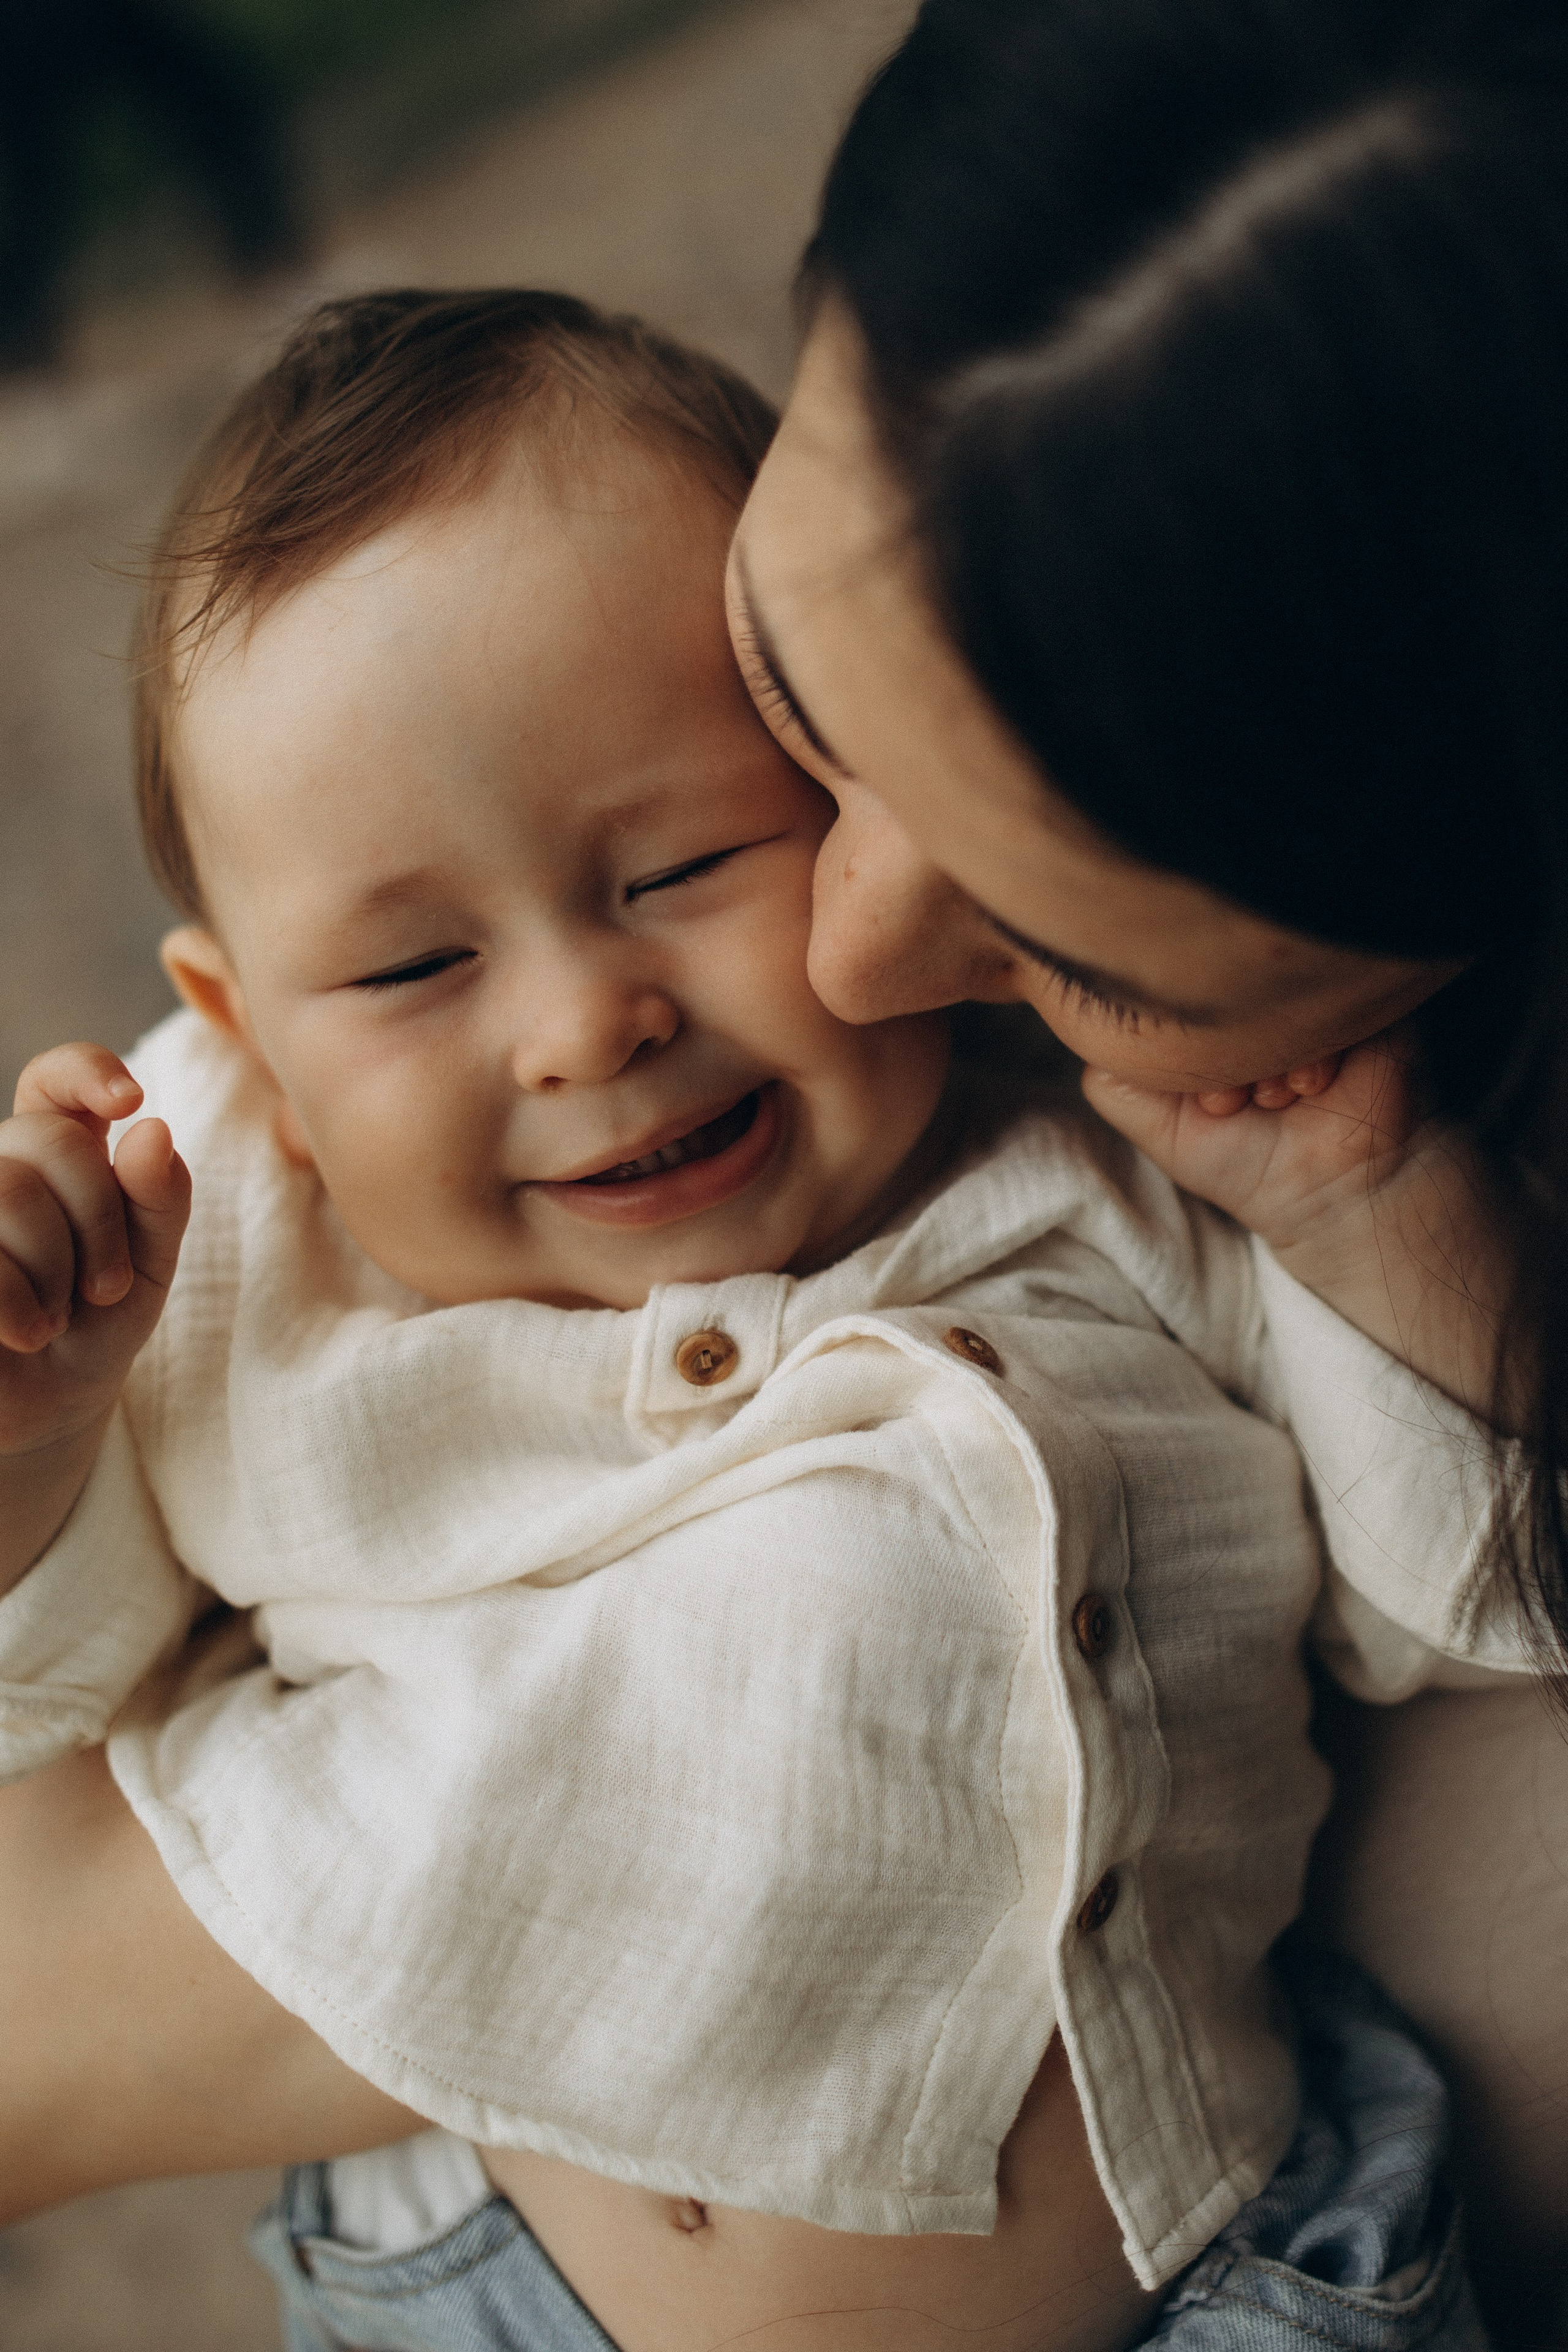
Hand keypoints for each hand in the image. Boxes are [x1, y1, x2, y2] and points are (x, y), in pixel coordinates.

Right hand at [0, 1045, 189, 1588]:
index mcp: (57, 1151)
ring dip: (52, 1269)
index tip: (129, 1100)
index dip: (87, 1070)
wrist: (45, 1407)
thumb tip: (151, 1130)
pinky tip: (21, 1333)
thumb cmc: (97, 1325)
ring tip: (53, 1323)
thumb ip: (158, 1200)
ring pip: (10, 1192)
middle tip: (104, 1288)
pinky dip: (13, 1300)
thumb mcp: (148, 1264)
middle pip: (49, 1141)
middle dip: (97, 1219)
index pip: (57, 1080)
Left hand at [1083, 1033, 1508, 1417]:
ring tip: (1275, 1101)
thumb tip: (1088, 1022)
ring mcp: (1306, 1001)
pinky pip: (1327, 1000)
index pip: (1170, 995)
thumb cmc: (1247, 1163)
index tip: (1204, 1103)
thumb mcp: (1161, 1131)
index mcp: (1209, 1022)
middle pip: (1216, 985)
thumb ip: (1116, 1082)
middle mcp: (1257, 1005)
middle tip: (1230, 1102)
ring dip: (1266, 1056)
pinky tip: (1312, 1088)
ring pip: (1271, 995)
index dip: (1177, 1048)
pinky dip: (1311, 1049)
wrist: (1336, 1195)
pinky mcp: (1360, 1007)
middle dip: (1220, 1054)